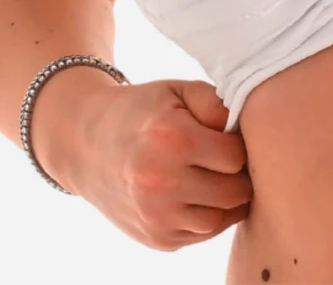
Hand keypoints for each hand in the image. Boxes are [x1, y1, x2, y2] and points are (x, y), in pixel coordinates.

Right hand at [37, 74, 252, 250]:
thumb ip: (217, 103)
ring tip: (222, 176)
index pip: (235, 157)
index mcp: (172, 141)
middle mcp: (162, 185)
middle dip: (241, 175)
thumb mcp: (178, 91)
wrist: (88, 145)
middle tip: (235, 159)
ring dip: (229, 200)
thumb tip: (244, 130)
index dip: (241, 144)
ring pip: (220, 219)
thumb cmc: (143, 112)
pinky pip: (201, 235)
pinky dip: (210, 216)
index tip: (233, 136)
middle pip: (233, 192)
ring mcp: (156, 218)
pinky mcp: (155, 239)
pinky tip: (202, 193)